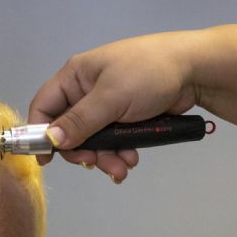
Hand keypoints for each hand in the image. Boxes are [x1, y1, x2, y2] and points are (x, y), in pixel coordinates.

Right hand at [28, 30, 201, 181]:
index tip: (46, 159)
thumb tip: (50, 141)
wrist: (197, 70)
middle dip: (83, 151)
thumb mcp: (110, 97)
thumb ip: (79, 121)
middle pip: (68, 131)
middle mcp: (86, 92)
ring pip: (92, 140)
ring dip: (105, 157)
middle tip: (96, 163)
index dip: (39, 133)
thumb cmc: (148, 73)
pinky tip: (131, 159)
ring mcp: (106, 106)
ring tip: (123, 166)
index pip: (44, 106)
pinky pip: (112, 141)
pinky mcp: (124, 118)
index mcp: (75, 77)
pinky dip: (119, 153)